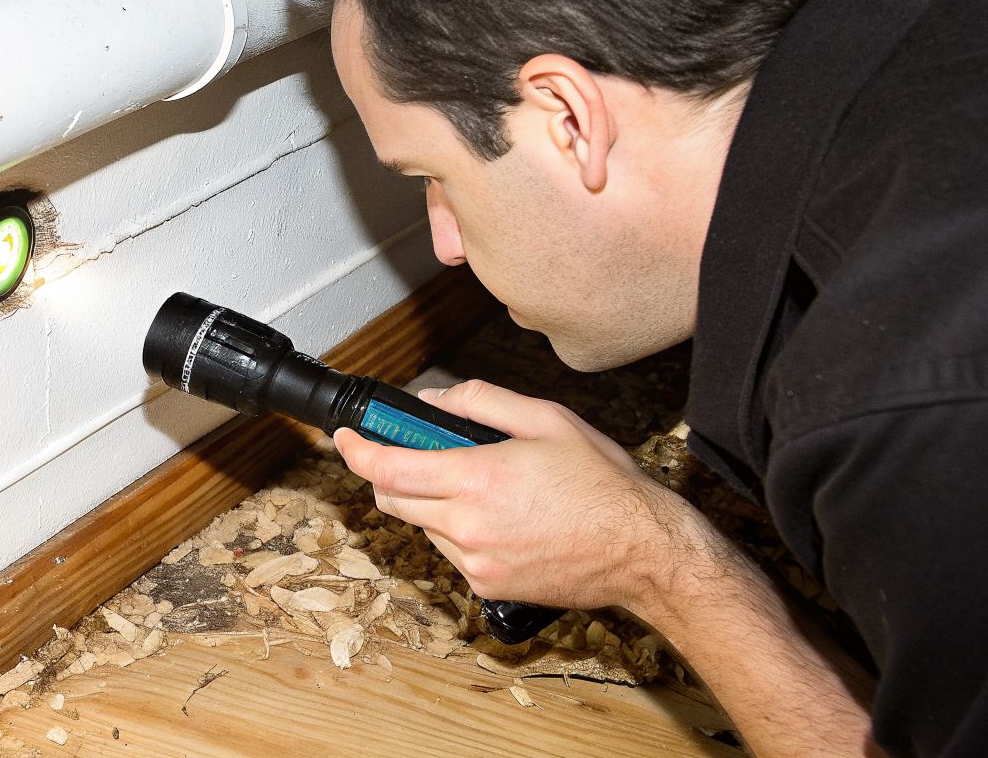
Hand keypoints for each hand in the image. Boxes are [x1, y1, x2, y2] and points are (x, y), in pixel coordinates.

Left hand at [333, 379, 694, 613]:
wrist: (640, 551)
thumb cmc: (602, 483)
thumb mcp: (546, 419)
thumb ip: (482, 402)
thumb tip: (436, 401)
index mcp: (477, 479)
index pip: (388, 468)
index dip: (357, 451)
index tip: (347, 438)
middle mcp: (468, 525)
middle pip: (392, 499)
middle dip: (390, 473)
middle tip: (415, 454)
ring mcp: (476, 561)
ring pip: (422, 526)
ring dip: (431, 503)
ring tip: (482, 487)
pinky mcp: (488, 586)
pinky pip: (451, 552)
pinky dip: (458, 530)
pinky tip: (500, 518)